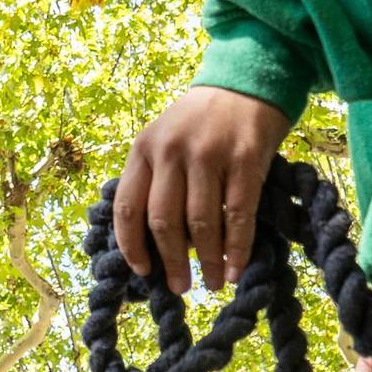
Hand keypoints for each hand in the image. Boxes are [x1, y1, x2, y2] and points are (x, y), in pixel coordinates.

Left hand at [114, 86, 292, 294]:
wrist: (244, 84)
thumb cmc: (199, 123)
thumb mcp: (164, 141)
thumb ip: (154, 181)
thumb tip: (153, 245)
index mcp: (143, 149)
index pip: (127, 206)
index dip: (132, 246)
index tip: (143, 272)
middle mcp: (171, 151)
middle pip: (163, 221)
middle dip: (171, 263)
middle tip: (180, 287)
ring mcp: (208, 155)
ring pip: (200, 223)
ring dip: (207, 262)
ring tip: (212, 283)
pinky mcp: (245, 159)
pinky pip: (237, 215)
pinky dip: (236, 248)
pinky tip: (235, 268)